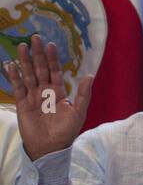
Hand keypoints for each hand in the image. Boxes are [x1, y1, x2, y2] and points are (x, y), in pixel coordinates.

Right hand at [2, 35, 92, 159]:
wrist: (50, 147)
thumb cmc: (66, 130)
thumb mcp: (78, 112)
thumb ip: (83, 94)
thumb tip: (90, 76)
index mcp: (59, 91)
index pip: (55, 71)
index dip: (53, 58)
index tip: (51, 45)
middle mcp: (45, 91)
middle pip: (40, 68)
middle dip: (38, 54)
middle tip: (35, 38)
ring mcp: (32, 96)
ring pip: (28, 74)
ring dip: (24, 61)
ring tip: (22, 46)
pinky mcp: (22, 103)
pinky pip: (18, 87)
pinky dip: (14, 76)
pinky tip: (10, 65)